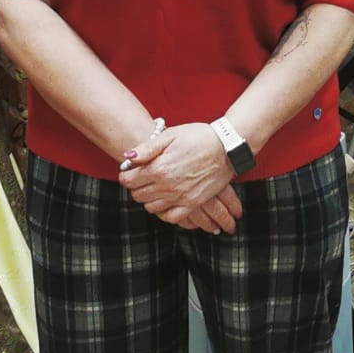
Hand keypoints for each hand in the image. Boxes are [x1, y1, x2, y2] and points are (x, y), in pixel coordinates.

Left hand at [119, 123, 240, 232]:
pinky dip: (164, 212)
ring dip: (149, 199)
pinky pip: (171, 217)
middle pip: (137, 195)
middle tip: (144, 177)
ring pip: (150, 207)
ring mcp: (180, 197)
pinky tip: (166, 201)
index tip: (132, 170)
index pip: (127, 180)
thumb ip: (146, 149)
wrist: (226, 147)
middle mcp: (167, 186)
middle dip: (136, 186)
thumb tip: (127, 158)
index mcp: (158, 168)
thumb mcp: (170, 136)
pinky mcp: (192, 203)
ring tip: (155, 187)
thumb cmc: (198, 137)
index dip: (127, 174)